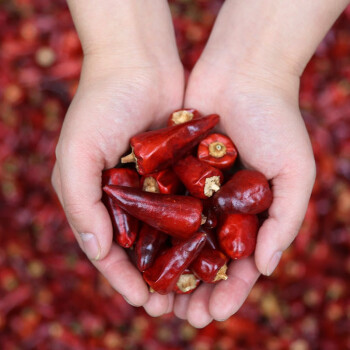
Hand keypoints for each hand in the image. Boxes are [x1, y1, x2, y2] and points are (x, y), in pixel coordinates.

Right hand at [51, 52, 183, 308]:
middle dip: (155, 279)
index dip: (123, 279)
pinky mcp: (178, 170)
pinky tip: (212, 248)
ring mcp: (153, 184)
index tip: (144, 302)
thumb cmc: (99, 105)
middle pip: (141, 249)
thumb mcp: (76, 153)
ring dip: (179, 261)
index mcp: (96, 198)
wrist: (138, 63)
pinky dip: (197, 228)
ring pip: (168, 233)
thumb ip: (80, 202)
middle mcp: (125, 196)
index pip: (108, 251)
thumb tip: (97, 251)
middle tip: (174, 307)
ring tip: (197, 288)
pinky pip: (189, 205)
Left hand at [172, 57, 314, 326]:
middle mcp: (221, 206)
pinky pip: (159, 206)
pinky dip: (151, 231)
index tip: (212, 314)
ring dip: (168, 270)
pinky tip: (139, 256)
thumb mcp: (295, 171)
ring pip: (178, 240)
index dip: (229, 292)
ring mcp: (195, 190)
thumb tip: (266, 269)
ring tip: (155, 299)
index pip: (240, 265)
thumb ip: (285, 221)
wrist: (242, 74)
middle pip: (205, 259)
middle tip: (180, 317)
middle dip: (193, 290)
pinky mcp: (173, 172)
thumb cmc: (277, 121)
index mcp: (251, 214)